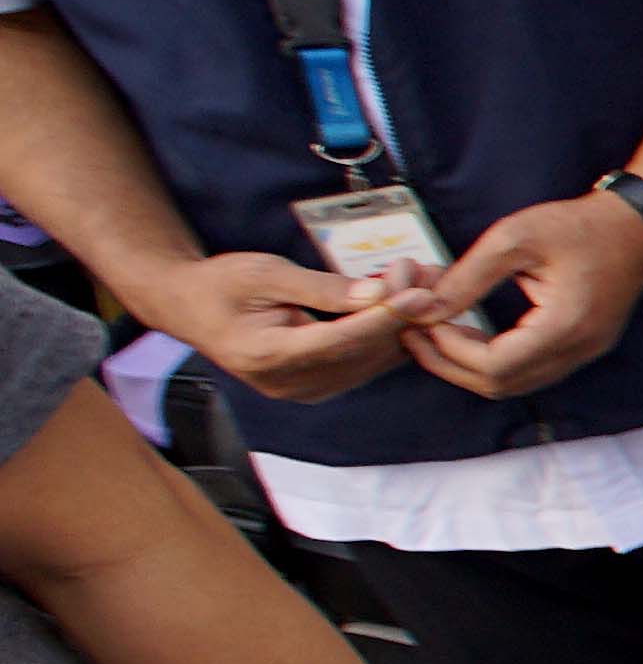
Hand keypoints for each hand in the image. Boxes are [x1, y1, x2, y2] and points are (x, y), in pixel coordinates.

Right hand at [146, 246, 422, 401]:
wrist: (189, 307)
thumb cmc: (221, 284)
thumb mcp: (265, 273)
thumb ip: (321, 288)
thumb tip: (376, 295)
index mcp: (266, 355)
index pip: (339, 340)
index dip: (384, 317)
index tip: (419, 294)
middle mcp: (287, 383)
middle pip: (361, 352)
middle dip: (401, 314)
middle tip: (431, 277)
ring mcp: (302, 389)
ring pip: (370, 361)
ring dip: (403, 324)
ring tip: (426, 283)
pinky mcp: (315, 385)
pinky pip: (363, 363)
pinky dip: (388, 335)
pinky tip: (408, 305)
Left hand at [399, 190, 642, 399]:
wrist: (637, 224)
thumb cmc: (581, 225)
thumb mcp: (515, 238)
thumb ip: (468, 277)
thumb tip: (425, 308)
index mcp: (565, 325)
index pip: (494, 365)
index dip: (450, 351)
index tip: (423, 322)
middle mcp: (578, 349)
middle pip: (501, 385)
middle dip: (451, 364)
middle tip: (417, 334)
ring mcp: (584, 352)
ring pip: (514, 384)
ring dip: (471, 366)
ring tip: (440, 333)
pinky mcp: (581, 347)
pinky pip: (530, 371)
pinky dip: (494, 361)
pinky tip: (473, 334)